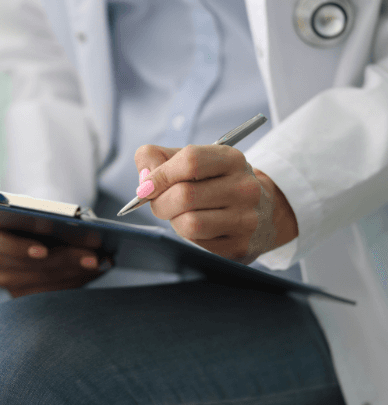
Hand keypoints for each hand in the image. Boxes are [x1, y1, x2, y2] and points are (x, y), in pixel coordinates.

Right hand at [0, 225, 110, 297]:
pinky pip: (52, 293)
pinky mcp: (23, 296)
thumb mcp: (42, 212)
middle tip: (93, 257)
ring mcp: (8, 282)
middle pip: (30, 267)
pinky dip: (76, 281)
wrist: (35, 229)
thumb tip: (88, 231)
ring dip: (76, 272)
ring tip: (99, 263)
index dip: (20, 248)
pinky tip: (94, 271)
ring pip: (45, 282)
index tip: (44, 251)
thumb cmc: (38, 218)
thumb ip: (54, 218)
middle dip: (66, 260)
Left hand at [134, 144, 297, 263]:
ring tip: (180, 215)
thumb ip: (157, 158)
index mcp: (232, 159)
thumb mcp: (190, 160)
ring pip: (189, 223)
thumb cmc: (213, 182)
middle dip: (160, 202)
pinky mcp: (240, 246)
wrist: (260, 210)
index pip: (190, 161)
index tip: (145, 187)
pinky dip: (187, 236)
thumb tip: (144, 180)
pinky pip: (197, 243)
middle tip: (159, 203)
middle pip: (184, 195)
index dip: (160, 175)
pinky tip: (197, 228)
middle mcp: (245, 188)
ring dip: (174, 220)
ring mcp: (246, 219)